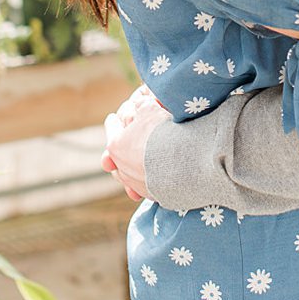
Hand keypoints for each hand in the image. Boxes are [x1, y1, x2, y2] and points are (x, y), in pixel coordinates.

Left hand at [101, 86, 169, 201]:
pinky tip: (157, 172)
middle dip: (122, 146)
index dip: (115, 120)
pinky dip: (148, 178)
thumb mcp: (150, 108)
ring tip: (141, 159)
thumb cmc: (165, 132)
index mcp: (116, 145)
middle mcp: (122, 168)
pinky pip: (145, 185)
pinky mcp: (153, 195)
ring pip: (128, 173)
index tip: (114, 118)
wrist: (187, 163)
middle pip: (117, 154)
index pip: (111, 127)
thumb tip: (139, 104)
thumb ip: (141, 105)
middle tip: (126, 140)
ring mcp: (136, 184)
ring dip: (133, 165)